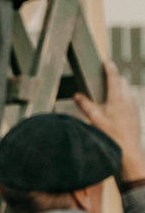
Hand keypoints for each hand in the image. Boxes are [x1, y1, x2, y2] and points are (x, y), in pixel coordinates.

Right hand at [74, 61, 143, 177]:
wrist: (129, 150)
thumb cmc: (112, 136)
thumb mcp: (95, 120)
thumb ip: (85, 105)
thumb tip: (77, 96)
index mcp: (117, 99)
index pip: (114, 78)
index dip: (110, 68)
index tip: (106, 62)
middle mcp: (128, 100)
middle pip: (122, 81)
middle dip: (115, 77)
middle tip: (106, 77)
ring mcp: (134, 106)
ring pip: (128, 90)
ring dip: (120, 87)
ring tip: (110, 93)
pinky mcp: (136, 113)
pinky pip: (131, 99)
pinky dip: (124, 97)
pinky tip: (117, 107)